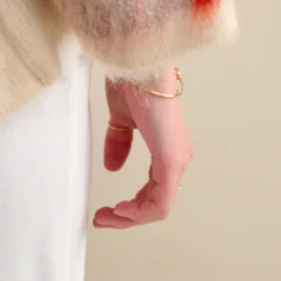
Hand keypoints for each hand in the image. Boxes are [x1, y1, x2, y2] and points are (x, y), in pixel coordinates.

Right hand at [93, 67, 192, 228]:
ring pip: (158, 206)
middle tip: (102, 218)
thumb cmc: (132, 78)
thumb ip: (119, 143)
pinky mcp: (171, 160)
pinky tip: (121, 211)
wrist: (138, 62)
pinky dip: (140, 212)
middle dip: (127, 216)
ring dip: (130, 217)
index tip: (107, 209)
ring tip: (106, 217)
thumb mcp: (121, 117)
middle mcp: (178, 156)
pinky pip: (159, 201)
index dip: (131, 205)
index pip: (153, 189)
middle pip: (155, 202)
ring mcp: (177, 159)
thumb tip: (113, 167)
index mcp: (167, 146)